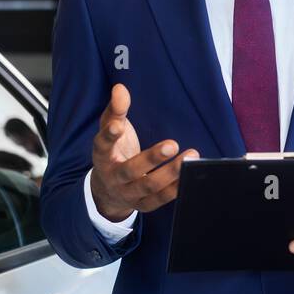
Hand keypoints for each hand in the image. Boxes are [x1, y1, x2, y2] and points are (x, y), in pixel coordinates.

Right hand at [90, 83, 197, 220]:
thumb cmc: (113, 152)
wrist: (108, 190)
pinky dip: (176, 189)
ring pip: (149, 186)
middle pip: (130, 170)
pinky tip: (191, 174)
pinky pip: (160, 199)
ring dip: (171, 173)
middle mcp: (114, 177)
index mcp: (102, 156)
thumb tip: (120, 88)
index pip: (102, 145)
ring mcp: (128, 193)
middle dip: (151, 158)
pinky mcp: (143, 205)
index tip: (118, 125)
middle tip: (172, 144)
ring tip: (191, 156)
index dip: (109, 136)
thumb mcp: (111, 129)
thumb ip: (116, 110)